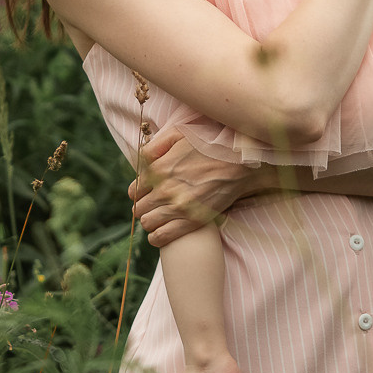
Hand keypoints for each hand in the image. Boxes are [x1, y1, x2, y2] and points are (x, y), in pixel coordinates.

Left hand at [130, 126, 259, 245]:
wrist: (238, 163)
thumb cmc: (209, 146)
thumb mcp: (179, 135)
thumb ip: (155, 146)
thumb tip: (140, 160)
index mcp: (158, 170)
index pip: (134, 191)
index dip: (139, 194)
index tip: (147, 195)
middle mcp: (164, 190)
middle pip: (139, 209)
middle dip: (144, 208)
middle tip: (153, 207)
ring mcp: (178, 207)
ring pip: (148, 223)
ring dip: (150, 222)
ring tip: (158, 219)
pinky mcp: (192, 220)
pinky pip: (162, 236)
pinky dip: (157, 237)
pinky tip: (160, 233)